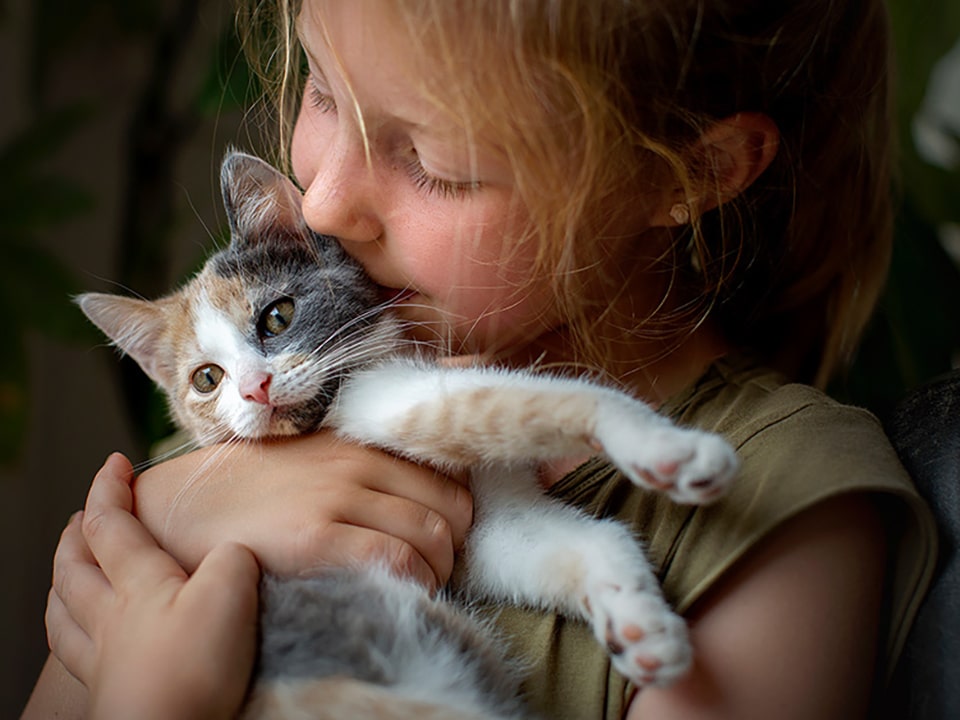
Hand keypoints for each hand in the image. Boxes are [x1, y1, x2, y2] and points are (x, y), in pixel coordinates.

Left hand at [46, 453, 260, 719]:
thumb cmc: (194, 667)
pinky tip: (76, 633)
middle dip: (77, 531)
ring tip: (67, 566)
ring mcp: (102, 654)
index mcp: (137, 582)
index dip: (108, 489)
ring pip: (64, 606)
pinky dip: (65, 629)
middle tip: (83, 513)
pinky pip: (70, 651)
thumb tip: (232, 553)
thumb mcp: (231, 592)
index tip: (114, 462)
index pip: (111, 524)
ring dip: (62, 576)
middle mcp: (110, 614)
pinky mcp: (106, 690)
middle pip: (75, 563)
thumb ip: (231, 559)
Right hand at [134, 431, 473, 589]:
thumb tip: (415, 485)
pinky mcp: (315, 538)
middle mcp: (356, 464)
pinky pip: (395, 562)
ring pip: (433, 537)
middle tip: (433, 569)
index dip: (458, 515)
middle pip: (450, 509)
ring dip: (438, 573)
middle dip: (454, 548)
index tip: (445, 538)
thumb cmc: (250, 488)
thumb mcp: (313, 456)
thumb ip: (362, 464)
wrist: (180, 506)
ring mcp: (337, 499)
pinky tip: (394, 595)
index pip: (447, 477)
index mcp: (359, 444)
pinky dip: (412, 584)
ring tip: (415, 587)